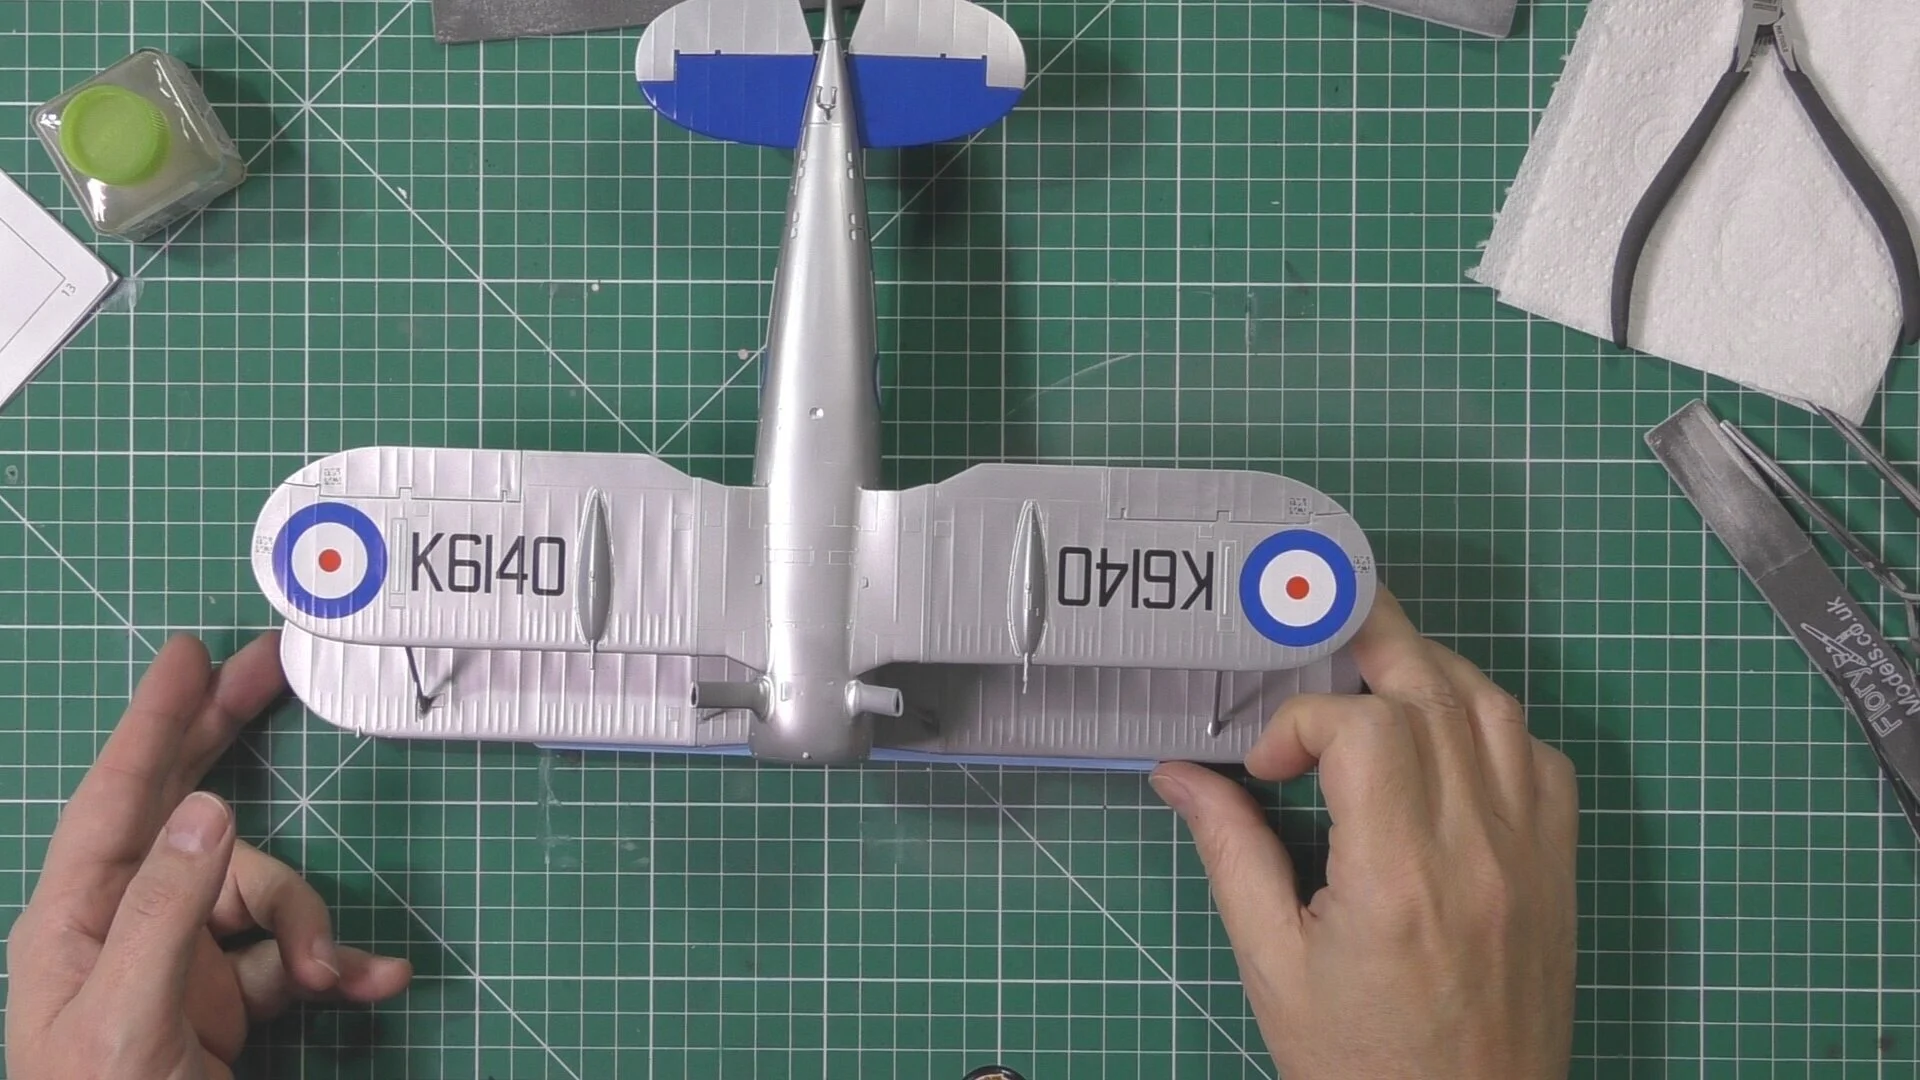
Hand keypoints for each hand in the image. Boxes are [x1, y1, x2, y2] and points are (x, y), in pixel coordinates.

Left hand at [5, 633, 412, 1078]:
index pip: (118, 800)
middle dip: (230, 744)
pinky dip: (337, 965)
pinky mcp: (229, 1003)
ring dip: (312, 927)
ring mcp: (182, 962)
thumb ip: (166, 911)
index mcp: (79, 920)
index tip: (185, 655)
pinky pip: (294, 959)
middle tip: (269, 671)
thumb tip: (207, 810)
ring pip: (266, 897)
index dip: (153, 723)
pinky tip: (374, 981)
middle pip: (189, 812)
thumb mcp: (129, 1019)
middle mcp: (130, 926)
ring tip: (334, 975)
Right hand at [1152, 588, 1577, 1079]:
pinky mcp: (1558, 869)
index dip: (1300, 720)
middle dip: (1370, 637)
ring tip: (1368, 669)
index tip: (1265, 766)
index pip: (1363, 727)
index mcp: (1398, 875)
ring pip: (1495, 707)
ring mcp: (1531, 853)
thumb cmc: (1358, 1062)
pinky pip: (1542, 758)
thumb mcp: (1273, 966)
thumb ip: (1232, 854)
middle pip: (1435, 688)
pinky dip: (1491, 723)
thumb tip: (1178, 773)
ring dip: (1429, 670)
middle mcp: (1477, 848)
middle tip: (1314, 621)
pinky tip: (1442, 738)